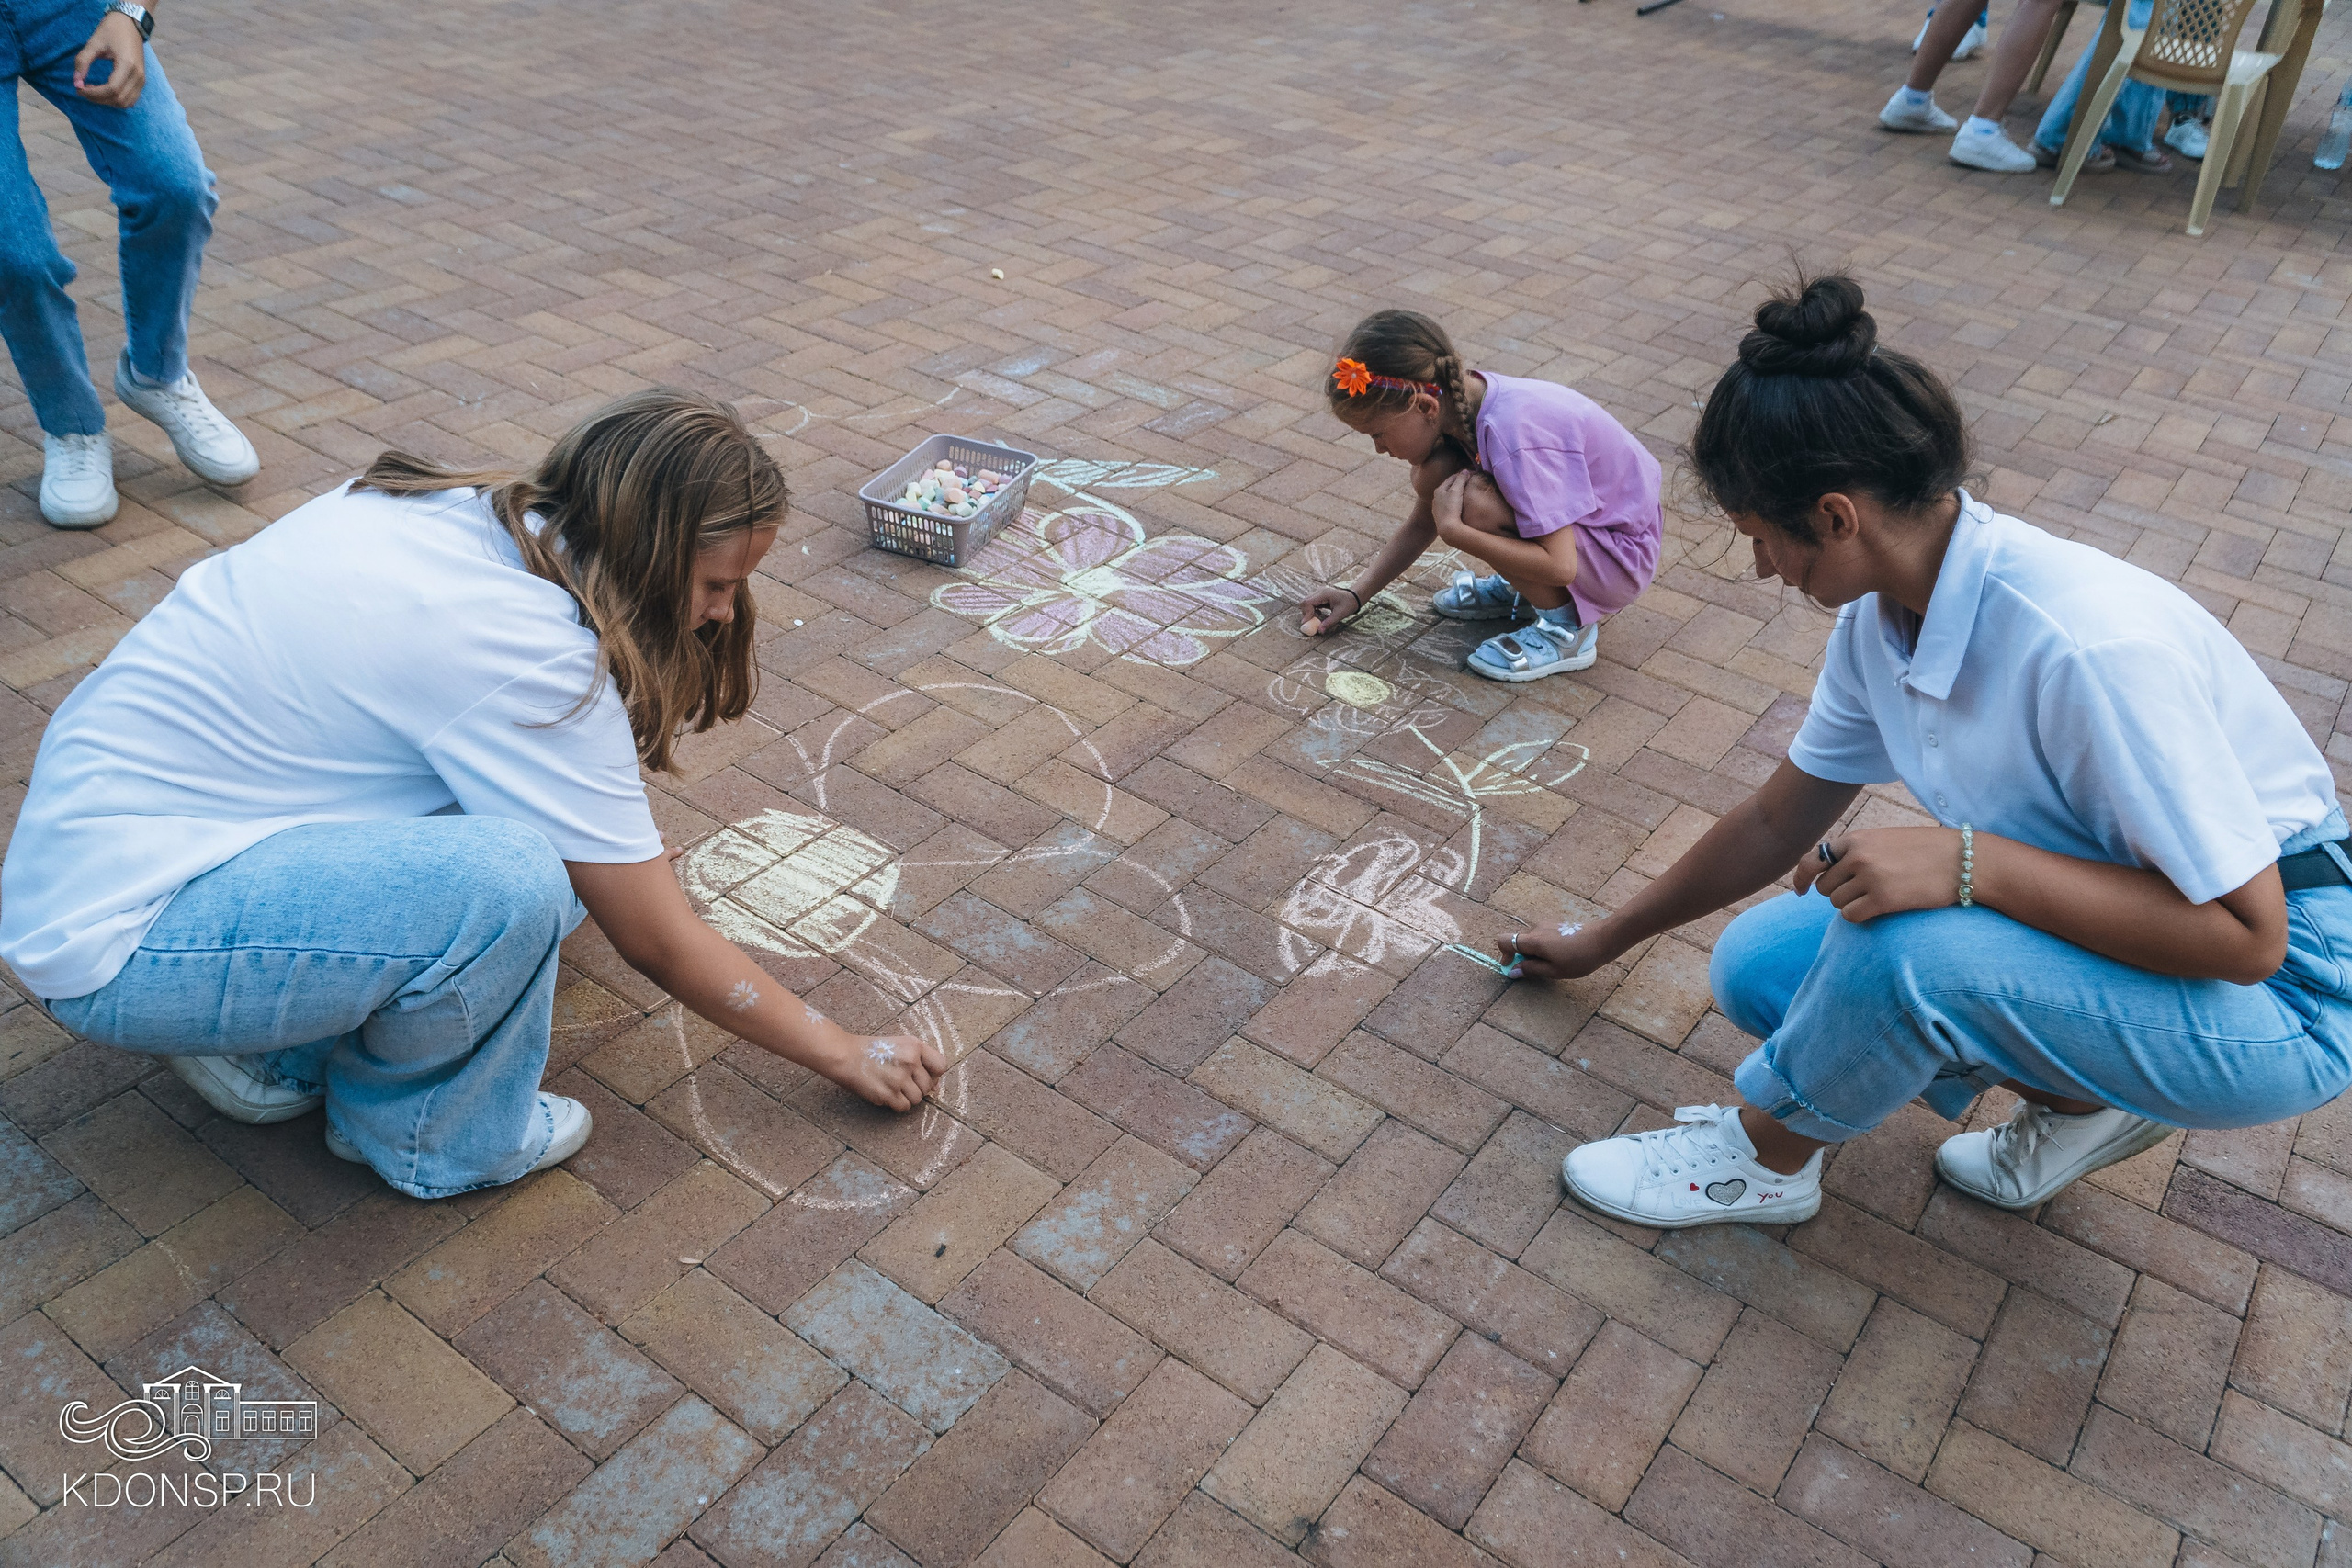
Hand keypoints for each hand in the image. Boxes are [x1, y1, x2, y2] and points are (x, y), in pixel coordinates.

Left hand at [75, 13, 146, 107]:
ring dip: (108, 101)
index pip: (111, 89)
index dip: (94, 94)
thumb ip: (83, 62)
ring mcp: (142, 79)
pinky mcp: (141, 81)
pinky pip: (130, 99)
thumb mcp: (93, 43)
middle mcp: (138, 76)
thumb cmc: (111, 30)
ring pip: (125, 103)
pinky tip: (104, 91)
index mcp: (127, 65)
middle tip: (83, 90)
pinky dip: (116, 100)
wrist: (130, 23)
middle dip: (98, 99)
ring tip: (93, 90)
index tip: (79, 88)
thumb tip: (76, 82)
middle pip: (118, 99)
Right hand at [831, 1031, 946, 1112]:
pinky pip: (904, 1107)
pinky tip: (887, 1094)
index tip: (924, 1076)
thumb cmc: (872, 1050)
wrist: (845, 1055)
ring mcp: (899, 1079)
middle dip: (917, 1087)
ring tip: (892, 1086)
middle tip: (900, 1081)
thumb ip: (920, 1060)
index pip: (941, 1065)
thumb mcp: (900, 1044)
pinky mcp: (887, 1094)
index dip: (934, 1074)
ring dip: (906, 1097)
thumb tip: (936, 1087)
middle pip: (928, 1086)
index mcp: (915, 1046)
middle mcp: (910, 1062)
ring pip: (917, 1099)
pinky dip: (897, 1104)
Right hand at [1299, 584, 1360, 635]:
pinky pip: (1311, 603)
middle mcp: (1319, 592)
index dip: (1306, 613)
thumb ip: (1328, 623)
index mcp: (1324, 594)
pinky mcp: (1319, 596)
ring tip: (1317, 617)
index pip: (1308, 602)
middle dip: (1306, 613)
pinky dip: (1312, 610)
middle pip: (1304, 602)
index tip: (1308, 623)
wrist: (1354, 597)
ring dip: (1309, 612)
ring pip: (1306, 603)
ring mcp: (1319, 593)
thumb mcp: (1339, 615)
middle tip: (1312, 622)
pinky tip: (1319, 614)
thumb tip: (1319, 631)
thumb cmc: (1349, 604)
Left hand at [1432, 469, 1470, 529]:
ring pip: (1449, 496)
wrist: (1447, 529)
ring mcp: (1438, 508)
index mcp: (1439, 490)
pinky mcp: (1442, 517)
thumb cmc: (1451, 508)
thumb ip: (1461, 479)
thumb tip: (1465, 470)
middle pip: (1450, 487)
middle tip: (1471, 481)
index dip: (1463, 475)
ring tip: (1467, 492)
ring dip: (1457, 493)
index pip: (1452, 478)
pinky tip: (1461, 505)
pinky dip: (1455, 502)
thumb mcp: (1456, 491)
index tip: (1472, 473)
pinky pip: (1450, 505)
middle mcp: (1436, 498)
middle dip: (1459, 483)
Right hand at [1498, 922, 1613, 981]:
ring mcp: (1547, 925)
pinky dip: (1545, 948)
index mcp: (1533, 940)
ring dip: (1536, 953)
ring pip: (1532, 941)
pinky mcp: (1556, 926)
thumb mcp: (1554, 970)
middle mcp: (1536, 929)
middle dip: (1523, 957)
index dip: (1504, 954)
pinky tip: (1563, 956)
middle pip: (1519, 942)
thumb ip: (1531, 969)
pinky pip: (1542, 937)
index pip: (1504, 940)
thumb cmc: (1579, 958)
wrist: (1603, 940)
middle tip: (1541, 971)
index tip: (1513, 967)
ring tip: (1556, 964)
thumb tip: (1512, 971)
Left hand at [1794, 827, 1966, 921]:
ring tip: (1878, 898)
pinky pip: (1851, 916)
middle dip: (1839, 893)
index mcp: (1857, 839)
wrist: (1963, 860)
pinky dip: (1859, 917)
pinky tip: (1877, 910)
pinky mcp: (1882, 899)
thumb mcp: (1886, 839)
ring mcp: (1868, 877)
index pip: (1812, 859)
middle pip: (1825, 887)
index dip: (1802, 877)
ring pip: (1837, 903)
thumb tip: (1829, 871)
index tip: (1800, 890)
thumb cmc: (1928, 850)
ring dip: (1852, 905)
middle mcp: (1857, 856)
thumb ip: (1858, 851)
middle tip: (1864, 893)